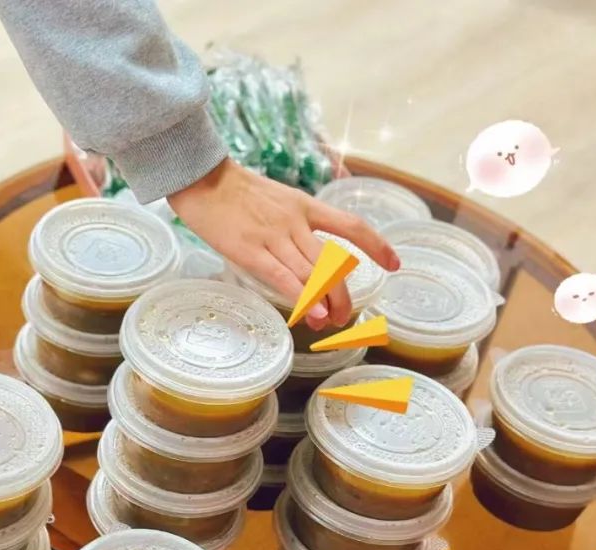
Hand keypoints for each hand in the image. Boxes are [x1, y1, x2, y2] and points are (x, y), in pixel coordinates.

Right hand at [168, 159, 398, 329]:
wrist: (201, 178)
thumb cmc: (232, 191)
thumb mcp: (274, 199)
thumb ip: (291, 223)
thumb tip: (302, 253)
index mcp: (304, 206)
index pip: (352, 226)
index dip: (377, 246)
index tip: (393, 264)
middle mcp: (295, 222)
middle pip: (333, 262)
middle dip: (344, 294)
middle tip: (346, 316)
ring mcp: (273, 237)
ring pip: (311, 274)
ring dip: (326, 302)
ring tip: (329, 324)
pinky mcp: (250, 251)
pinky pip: (283, 277)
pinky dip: (303, 297)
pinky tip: (314, 314)